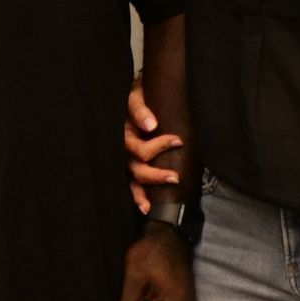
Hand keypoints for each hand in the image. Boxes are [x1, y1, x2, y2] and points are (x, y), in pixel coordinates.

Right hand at [123, 76, 180, 211]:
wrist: (138, 93)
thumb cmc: (141, 94)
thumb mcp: (139, 95)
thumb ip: (142, 109)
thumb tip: (151, 126)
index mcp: (122, 129)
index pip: (138, 146)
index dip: (158, 146)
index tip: (178, 141)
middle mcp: (121, 146)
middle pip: (134, 166)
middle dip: (154, 174)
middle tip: (174, 177)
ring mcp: (124, 157)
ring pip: (132, 177)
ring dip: (146, 189)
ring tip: (160, 197)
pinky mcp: (129, 165)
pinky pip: (130, 184)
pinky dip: (137, 196)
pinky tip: (145, 207)